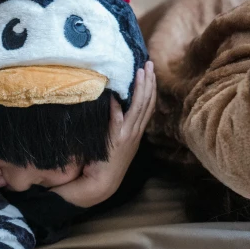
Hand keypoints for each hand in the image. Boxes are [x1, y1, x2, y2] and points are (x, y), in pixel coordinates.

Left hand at [52, 61, 155, 207]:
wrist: (100, 184)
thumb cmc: (103, 163)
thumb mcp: (113, 141)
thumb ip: (115, 124)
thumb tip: (112, 104)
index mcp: (136, 132)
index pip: (148, 106)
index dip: (150, 88)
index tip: (149, 72)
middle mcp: (135, 132)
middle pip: (147, 102)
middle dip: (149, 82)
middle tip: (149, 64)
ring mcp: (128, 135)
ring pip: (140, 107)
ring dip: (141, 88)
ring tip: (142, 71)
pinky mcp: (118, 139)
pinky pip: (120, 118)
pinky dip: (120, 105)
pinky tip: (118, 93)